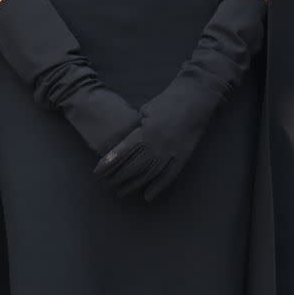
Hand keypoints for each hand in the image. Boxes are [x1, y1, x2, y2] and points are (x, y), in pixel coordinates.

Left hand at [94, 84, 212, 201]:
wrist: (195, 97)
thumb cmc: (167, 101)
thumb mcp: (145, 111)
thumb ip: (135, 128)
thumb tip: (123, 146)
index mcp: (145, 132)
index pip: (121, 153)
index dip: (108, 164)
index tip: (97, 172)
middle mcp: (157, 145)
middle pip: (133, 168)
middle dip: (117, 178)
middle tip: (106, 184)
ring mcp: (171, 152)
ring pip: (149, 175)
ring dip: (133, 186)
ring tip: (120, 192)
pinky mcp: (183, 156)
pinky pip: (169, 176)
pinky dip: (158, 187)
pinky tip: (147, 197)